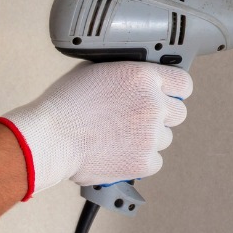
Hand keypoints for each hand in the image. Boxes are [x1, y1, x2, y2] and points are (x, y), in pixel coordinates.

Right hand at [0, 63, 192, 198]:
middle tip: (136, 119)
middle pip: (178, 113)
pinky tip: (118, 152)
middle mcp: (153, 104)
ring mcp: (151, 134)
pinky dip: (139, 160)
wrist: (49, 138)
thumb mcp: (96, 71)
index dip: (174, 91)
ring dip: (148, 138)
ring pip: (165, 138)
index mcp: (143, 77)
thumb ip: (125, 73)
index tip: (168, 96)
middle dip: (161, 116)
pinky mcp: (145, 161)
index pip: (183, 83)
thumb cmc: (64, 104)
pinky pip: (154, 161)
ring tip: (118, 137)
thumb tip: (137, 78)